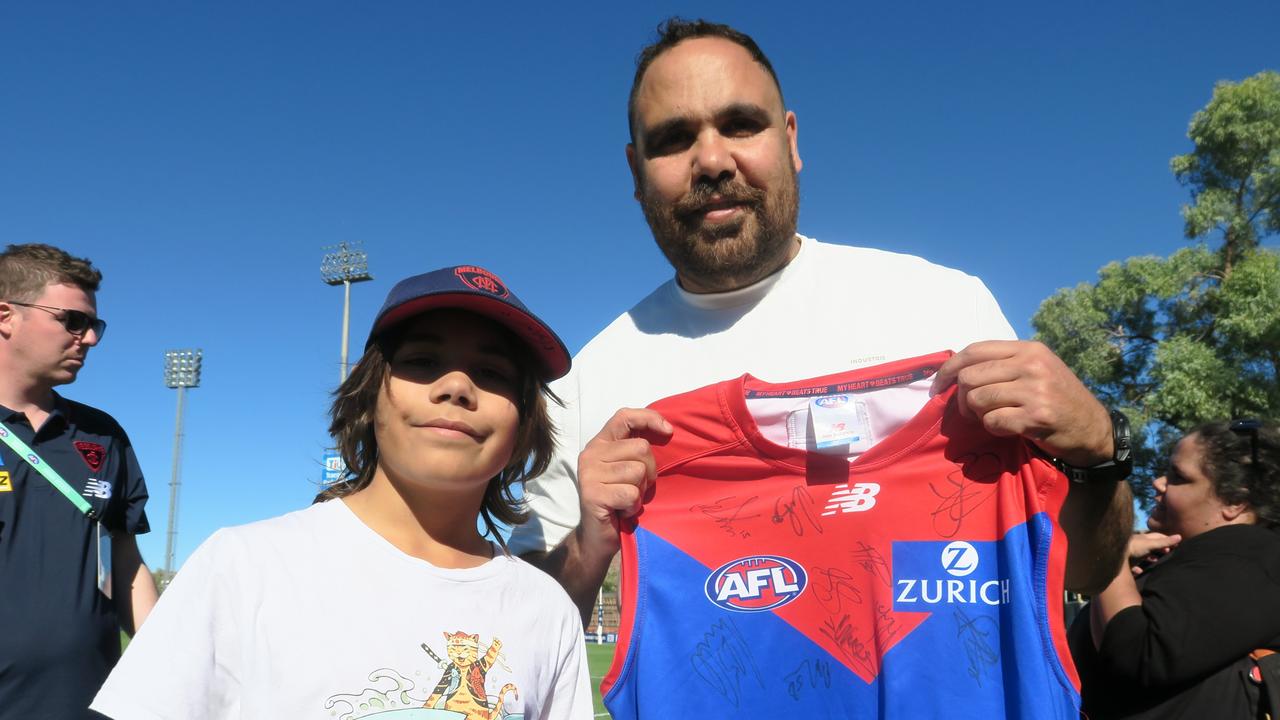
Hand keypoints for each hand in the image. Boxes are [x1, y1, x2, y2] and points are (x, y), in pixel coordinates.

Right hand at [575, 408, 672, 561]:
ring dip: (640, 491)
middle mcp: (591, 454)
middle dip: (649, 471)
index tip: (669, 432)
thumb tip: (668, 430)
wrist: (597, 538)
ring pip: (638, 471)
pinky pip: (631, 493)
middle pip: (641, 448)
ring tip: (626, 500)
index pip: (624, 417)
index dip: (649, 418)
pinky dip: (633, 506)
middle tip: (635, 488)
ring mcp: (589, 474)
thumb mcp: (627, 470)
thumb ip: (637, 450)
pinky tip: (622, 511)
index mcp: (600, 444)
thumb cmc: (619, 501)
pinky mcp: (593, 494)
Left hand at [932, 340, 1111, 466]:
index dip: (948, 369)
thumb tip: (955, 370)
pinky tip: (1009, 428)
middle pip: (969, 377)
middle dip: (962, 398)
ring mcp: (1035, 390)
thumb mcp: (1036, 369)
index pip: (973, 350)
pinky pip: (992, 422)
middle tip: (972, 411)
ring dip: (978, 415)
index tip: (937, 387)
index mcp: (1028, 349)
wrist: (1093, 429)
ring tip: (996, 418)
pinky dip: (993, 429)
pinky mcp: (1036, 417)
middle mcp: (1032, 364)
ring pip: (977, 400)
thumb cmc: (1058, 399)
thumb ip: (1002, 364)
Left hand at [1127, 532, 1180, 574]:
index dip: (1167, 540)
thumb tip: (1180, 537)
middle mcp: (1138, 544)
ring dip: (1150, 557)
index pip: (1158, 536)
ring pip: (1143, 554)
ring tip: (1156, 560)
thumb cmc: (1134, 547)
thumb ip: (1164, 542)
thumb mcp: (1151, 544)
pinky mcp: (1126, 561)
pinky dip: (1138, 568)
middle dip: (1159, 549)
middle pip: (1151, 545)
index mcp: (1144, 538)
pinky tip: (1140, 571)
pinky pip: (1133, 565)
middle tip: (1167, 553)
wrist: (1114, 555)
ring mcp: (1132, 552)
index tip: (1175, 545)